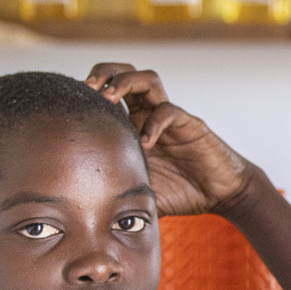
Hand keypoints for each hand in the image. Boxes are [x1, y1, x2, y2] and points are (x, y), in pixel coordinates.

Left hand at [85, 63, 256, 215]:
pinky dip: (153, 123)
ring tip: (109, 97)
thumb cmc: (181, 193)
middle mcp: (150, 115)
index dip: (88, 93)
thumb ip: (115, 194)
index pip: (107, 94)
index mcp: (134, 126)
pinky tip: (146, 143)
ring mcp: (170, 118)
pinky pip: (168, 110)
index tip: (68, 104)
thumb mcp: (138, 194)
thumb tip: (79, 216)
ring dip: (124, 82)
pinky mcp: (190, 124)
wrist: (222, 195)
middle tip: (88, 88)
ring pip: (146, 79)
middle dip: (103, 74)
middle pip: (123, 73)